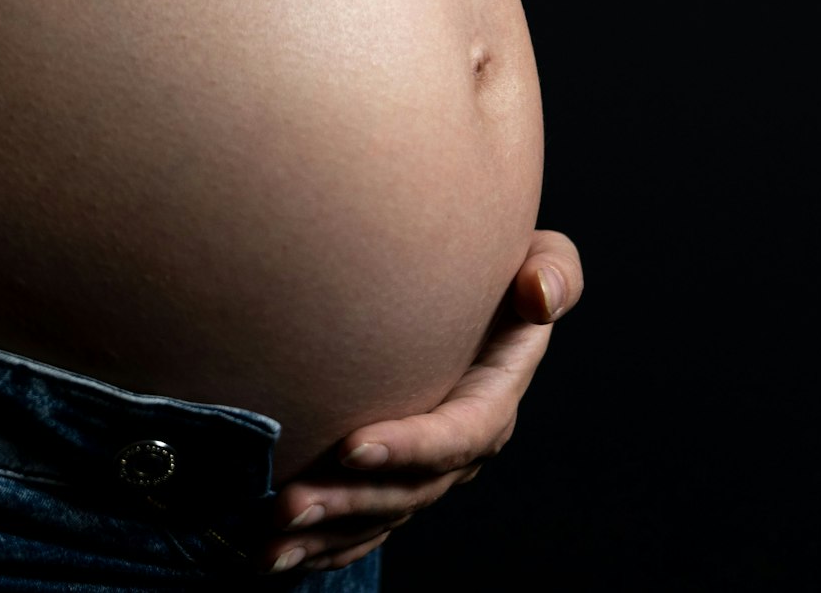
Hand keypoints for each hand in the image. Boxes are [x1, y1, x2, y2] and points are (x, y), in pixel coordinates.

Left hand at [259, 229, 585, 574]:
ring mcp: (422, 473)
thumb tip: (539, 295)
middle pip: (406, 491)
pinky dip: (319, 548)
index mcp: (491, 402)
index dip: (409, 446)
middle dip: (348, 503)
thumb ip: (552, 271)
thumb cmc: (498, 275)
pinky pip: (360, 529)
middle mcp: (459, 452)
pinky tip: (272, 559)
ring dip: (323, 535)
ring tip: (267, 544)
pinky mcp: (390, 484)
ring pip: (375, 518)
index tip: (350, 445)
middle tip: (287, 504)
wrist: (463, 297)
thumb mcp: (540, 260)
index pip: (456, 435)